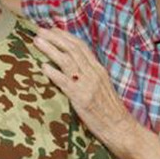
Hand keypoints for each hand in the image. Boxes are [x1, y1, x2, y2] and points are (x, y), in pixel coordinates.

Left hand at [33, 28, 136, 147]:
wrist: (121, 128)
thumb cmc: (110, 111)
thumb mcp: (103, 87)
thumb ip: (90, 76)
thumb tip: (74, 68)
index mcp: (99, 69)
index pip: (81, 47)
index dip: (66, 36)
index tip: (53, 30)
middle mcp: (94, 73)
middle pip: (72, 49)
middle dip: (55, 38)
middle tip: (40, 30)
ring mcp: (87, 85)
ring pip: (67, 61)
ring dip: (50, 49)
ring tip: (37, 41)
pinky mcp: (82, 98)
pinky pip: (65, 82)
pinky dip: (54, 73)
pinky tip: (43, 67)